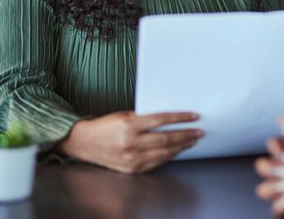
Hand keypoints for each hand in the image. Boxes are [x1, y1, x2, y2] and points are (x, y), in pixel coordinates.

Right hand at [56, 111, 202, 173]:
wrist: (84, 142)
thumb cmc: (106, 126)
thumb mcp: (125, 115)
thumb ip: (145, 117)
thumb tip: (171, 118)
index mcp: (129, 125)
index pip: (161, 120)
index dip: (180, 118)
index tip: (194, 116)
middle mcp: (130, 143)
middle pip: (166, 139)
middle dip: (186, 135)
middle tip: (198, 131)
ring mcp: (131, 158)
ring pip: (163, 153)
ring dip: (181, 147)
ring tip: (192, 140)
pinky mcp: (131, 169)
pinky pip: (155, 163)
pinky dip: (168, 156)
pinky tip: (177, 151)